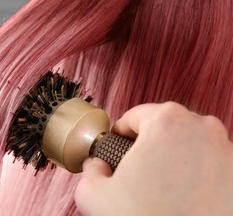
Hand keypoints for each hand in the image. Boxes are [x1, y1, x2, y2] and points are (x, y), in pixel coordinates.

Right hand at [75, 102, 232, 215]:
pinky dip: (195, 172)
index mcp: (166, 121)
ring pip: (188, 142)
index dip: (121, 133)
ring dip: (173, 157)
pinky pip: (209, 162)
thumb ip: (90, 170)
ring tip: (161, 185)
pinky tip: (182, 194)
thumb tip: (98, 166)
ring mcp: (226, 150)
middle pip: (164, 125)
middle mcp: (202, 128)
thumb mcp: (94, 195)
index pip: (135, 115)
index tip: (119, 147)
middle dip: (149, 144)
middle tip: (139, 170)